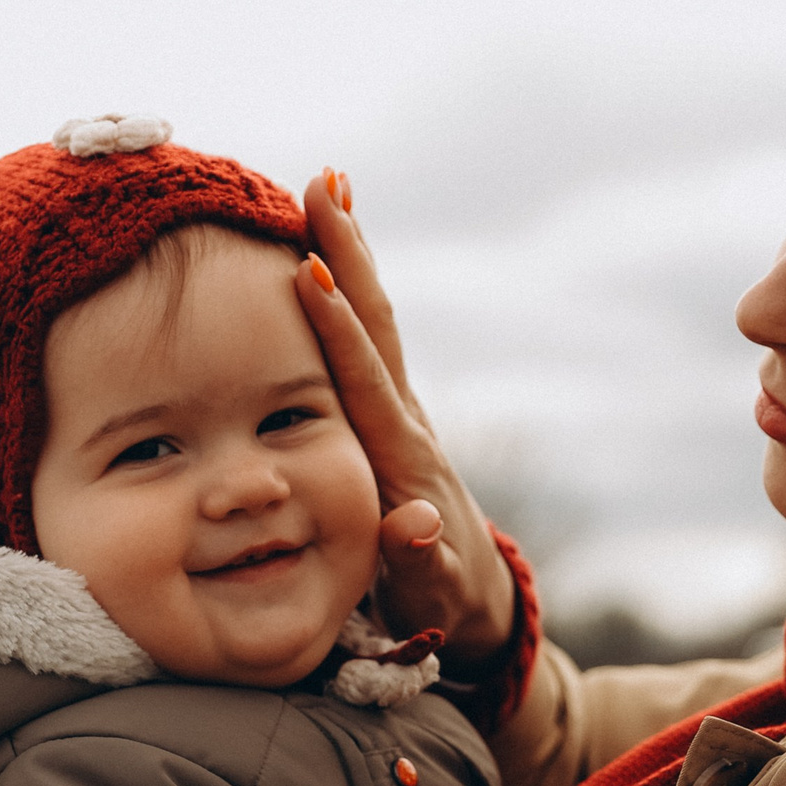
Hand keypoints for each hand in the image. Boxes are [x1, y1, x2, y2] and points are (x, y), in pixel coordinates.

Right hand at [296, 170, 517, 673]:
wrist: (475, 597)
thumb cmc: (440, 603)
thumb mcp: (429, 595)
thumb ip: (419, 561)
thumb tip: (415, 522)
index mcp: (399, 458)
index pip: (363, 382)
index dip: (336, 331)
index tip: (311, 272)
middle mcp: (403, 419)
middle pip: (375, 323)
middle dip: (349, 252)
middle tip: (326, 181)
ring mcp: (399, 409)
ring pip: (373, 318)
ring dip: (350, 251)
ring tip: (328, 186)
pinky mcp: (389, 410)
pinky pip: (364, 336)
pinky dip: (345, 287)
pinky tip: (323, 247)